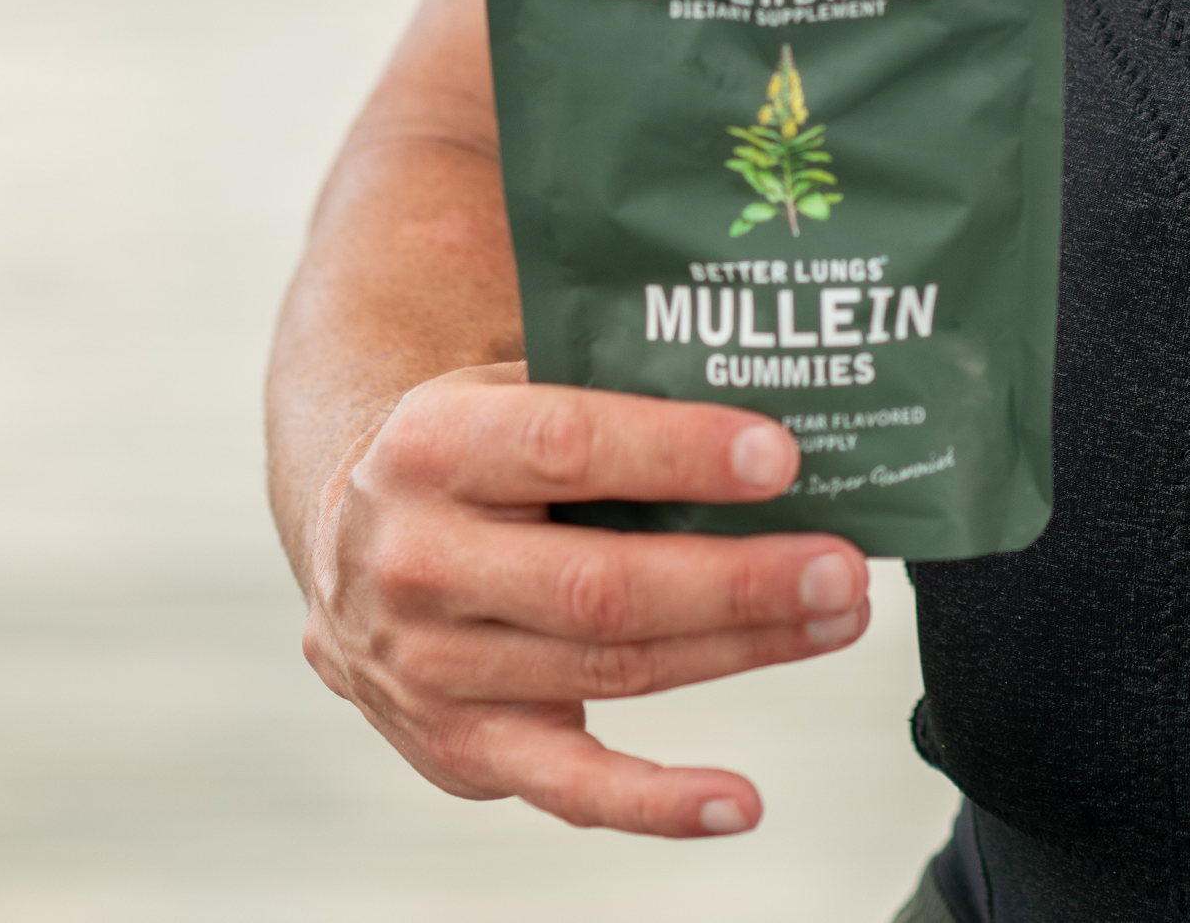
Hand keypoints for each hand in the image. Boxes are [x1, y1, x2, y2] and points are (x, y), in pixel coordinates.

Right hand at [297, 362, 865, 836]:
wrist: (348, 555)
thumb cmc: (479, 459)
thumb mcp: (509, 391)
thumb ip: (615, 386)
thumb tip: (773, 387)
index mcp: (432, 446)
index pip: (566, 446)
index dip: (678, 453)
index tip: (781, 457)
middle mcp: (420, 561)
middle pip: (601, 583)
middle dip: (738, 580)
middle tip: (841, 566)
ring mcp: (433, 667)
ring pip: (612, 668)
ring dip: (741, 650)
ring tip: (837, 618)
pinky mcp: (462, 748)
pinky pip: (570, 788)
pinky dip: (659, 804)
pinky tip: (740, 801)